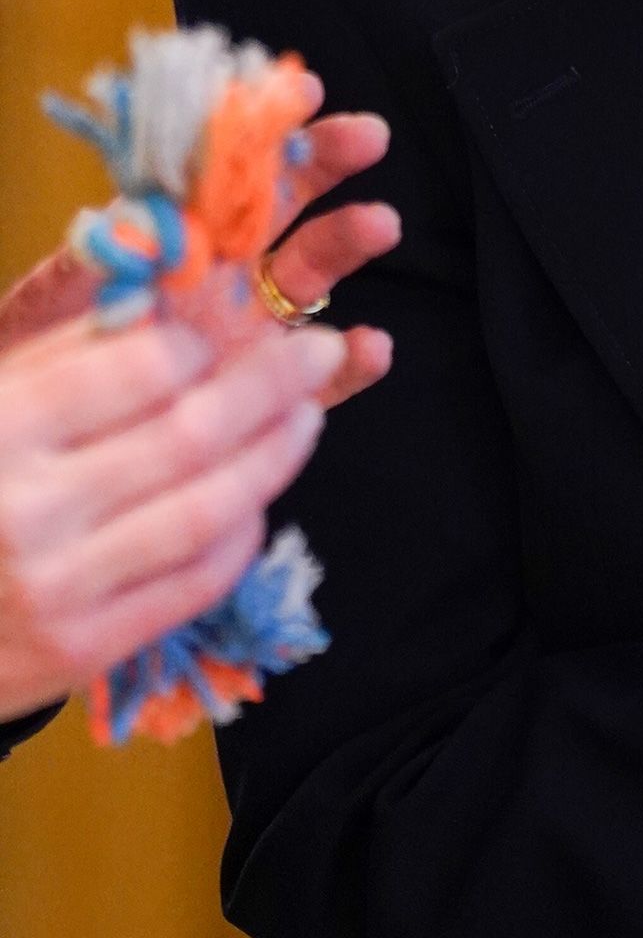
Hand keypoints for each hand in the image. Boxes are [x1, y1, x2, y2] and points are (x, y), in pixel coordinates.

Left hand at [0, 96, 399, 406]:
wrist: (50, 444)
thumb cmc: (39, 365)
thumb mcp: (43, 310)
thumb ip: (76, 271)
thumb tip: (112, 227)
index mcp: (167, 241)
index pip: (220, 169)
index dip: (262, 129)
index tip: (299, 94)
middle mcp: (217, 278)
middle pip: (284, 205)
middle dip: (329, 163)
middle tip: (366, 138)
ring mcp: (248, 333)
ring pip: (312, 277)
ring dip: (349, 243)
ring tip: (379, 223)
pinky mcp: (265, 396)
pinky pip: (321, 378)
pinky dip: (351, 363)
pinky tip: (371, 346)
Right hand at [0, 314, 345, 716]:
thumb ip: (63, 353)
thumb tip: (170, 288)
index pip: (141, 368)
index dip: (204, 338)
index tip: (232, 318)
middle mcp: (29, 509)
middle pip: (193, 434)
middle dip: (272, 385)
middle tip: (318, 349)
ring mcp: (60, 588)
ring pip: (210, 510)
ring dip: (275, 455)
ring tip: (308, 413)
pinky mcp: (83, 649)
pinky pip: (195, 581)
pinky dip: (242, 530)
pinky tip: (259, 494)